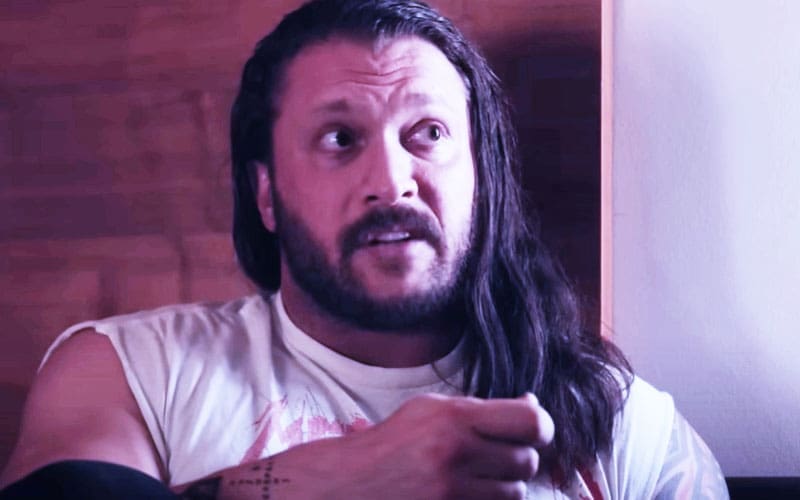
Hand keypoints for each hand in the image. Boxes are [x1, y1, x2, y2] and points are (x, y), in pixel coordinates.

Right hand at [219, 393, 553, 499]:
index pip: (531, 421)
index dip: (540, 426)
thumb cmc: (392, 443)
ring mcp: (452, 493)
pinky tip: (465, 494)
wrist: (347, 485)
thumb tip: (533, 408)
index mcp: (454, 418)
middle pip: (526, 462)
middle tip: (490, 457)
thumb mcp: (432, 411)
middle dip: (515, 459)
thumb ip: (482, 410)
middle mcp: (455, 454)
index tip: (534, 430)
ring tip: (472, 479)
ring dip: (503, 487)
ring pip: (515, 494)